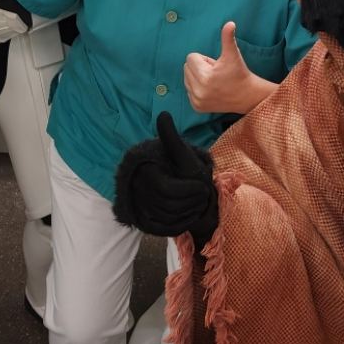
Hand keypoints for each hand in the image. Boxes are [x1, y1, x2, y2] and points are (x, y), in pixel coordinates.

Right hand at [113, 111, 218, 246]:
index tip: (203, 187)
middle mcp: (139, 191)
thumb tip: (163, 114)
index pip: (167, 189)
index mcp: (146, 173)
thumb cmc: (177, 165)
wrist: (171, 183)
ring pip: (169, 219)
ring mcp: (142, 208)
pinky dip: (183, 225)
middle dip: (193, 202)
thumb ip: (170, 136)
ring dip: (190, 214)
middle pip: (170, 206)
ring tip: (199, 204)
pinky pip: (166, 229)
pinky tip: (192, 215)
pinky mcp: (147, 223)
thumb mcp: (178, 151)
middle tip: (204, 196)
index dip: (189, 190)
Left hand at [184, 21, 258, 113]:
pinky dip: (197, 88)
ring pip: (186, 79)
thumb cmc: (239, 72)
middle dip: (200, 67)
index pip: (191, 58)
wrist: (247, 96)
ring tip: (213, 81)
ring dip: (197, 77)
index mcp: (205, 77)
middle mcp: (199, 91)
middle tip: (216, 73)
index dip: (204, 59)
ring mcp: (197, 101)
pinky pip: (188, 90)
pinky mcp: (197, 107)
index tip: (216, 66)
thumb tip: (230, 23)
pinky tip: (211, 90)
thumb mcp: (233, 54)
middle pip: (187, 68)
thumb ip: (228, 38)